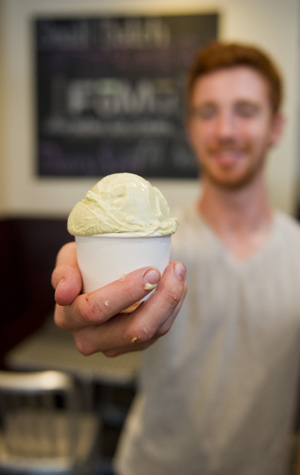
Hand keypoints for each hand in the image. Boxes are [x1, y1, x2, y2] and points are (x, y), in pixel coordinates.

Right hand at [52, 242, 186, 355]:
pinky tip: (178, 284)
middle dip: (162, 300)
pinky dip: (174, 306)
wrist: (94, 277)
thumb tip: (65, 294)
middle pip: (133, 331)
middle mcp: (90, 339)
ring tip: (178, 272)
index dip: (126, 292)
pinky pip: (161, 330)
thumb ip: (63, 272)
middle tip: (173, 270)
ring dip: (173, 301)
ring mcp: (115, 345)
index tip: (150, 270)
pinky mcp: (135, 345)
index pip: (96, 311)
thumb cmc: (81, 266)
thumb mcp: (67, 260)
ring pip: (152, 334)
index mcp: (69, 318)